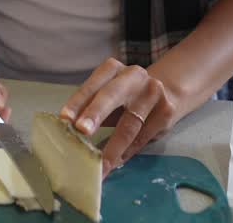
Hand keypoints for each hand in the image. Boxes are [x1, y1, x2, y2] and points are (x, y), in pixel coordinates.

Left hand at [59, 58, 177, 176]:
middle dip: (95, 113)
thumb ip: (91, 107)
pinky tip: (116, 162)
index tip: (65, 119)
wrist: (167, 91)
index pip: (92, 86)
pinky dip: (127, 152)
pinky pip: (142, 136)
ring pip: (129, 124)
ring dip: (112, 147)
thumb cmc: (126, 96)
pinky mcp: (166, 110)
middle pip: (112, 95)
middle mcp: (134, 76)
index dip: (78, 103)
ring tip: (100, 165)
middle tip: (81, 131)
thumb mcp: (108, 94)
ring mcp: (153, 92)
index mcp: (113, 69)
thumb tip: (69, 130)